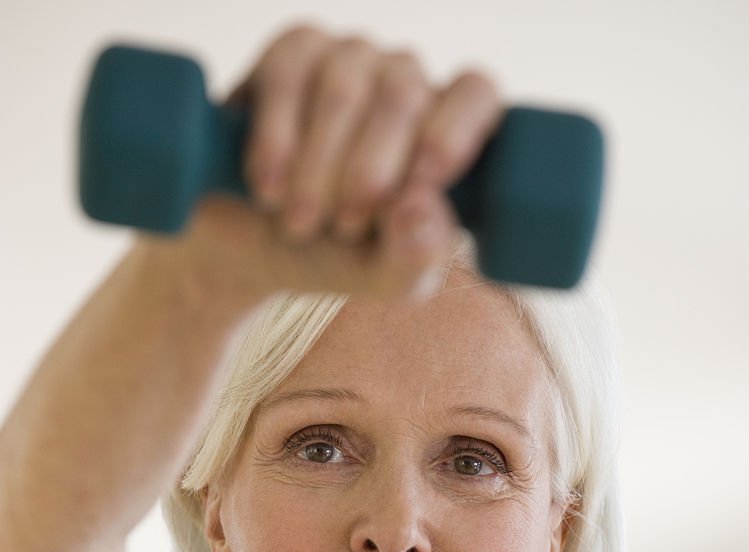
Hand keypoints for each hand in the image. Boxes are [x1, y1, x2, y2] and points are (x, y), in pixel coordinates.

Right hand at [157, 24, 501, 305]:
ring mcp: (350, 60)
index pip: (475, 94)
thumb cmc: (332, 255)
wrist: (249, 250)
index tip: (422, 184)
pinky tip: (268, 187)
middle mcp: (405, 83)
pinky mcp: (292, 54)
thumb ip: (415, 257)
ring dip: (318, 169)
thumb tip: (420, 209)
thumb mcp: (383, 276)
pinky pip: (289, 76)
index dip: (453, 131)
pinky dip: (277, 142)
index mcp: (445, 130)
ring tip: (299, 222)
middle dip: (368, 174)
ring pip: (346, 88)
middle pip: (405, 95)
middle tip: (343, 229)